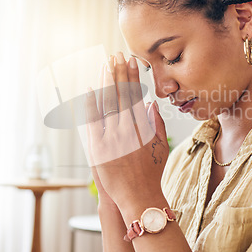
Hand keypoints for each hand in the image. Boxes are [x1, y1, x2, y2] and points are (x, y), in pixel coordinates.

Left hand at [85, 52, 168, 211]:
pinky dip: (90, 105)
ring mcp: (111, 139)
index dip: (133, 76)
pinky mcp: (98, 149)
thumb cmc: (151, 173)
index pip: (136, 96)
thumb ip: (156, 123)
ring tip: (105, 64)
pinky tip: (90, 89)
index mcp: (142, 128)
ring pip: (106, 104)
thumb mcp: (160, 147)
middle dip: (118, 72)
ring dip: (106, 82)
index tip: (132, 61)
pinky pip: (92, 122)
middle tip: (116, 55)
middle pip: (120, 95)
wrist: (137, 197)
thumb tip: (149, 103)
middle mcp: (126, 130)